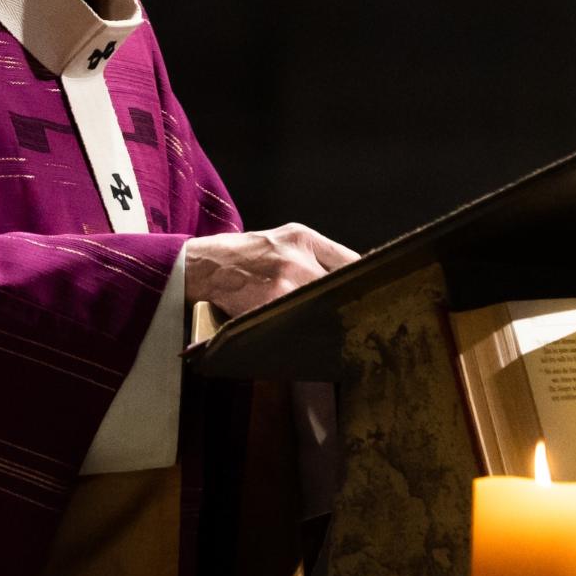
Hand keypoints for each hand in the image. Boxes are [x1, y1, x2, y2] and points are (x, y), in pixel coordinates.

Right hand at [180, 222, 360, 317]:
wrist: (202, 266)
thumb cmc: (245, 255)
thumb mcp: (282, 240)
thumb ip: (315, 255)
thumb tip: (351, 278)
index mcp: (303, 238)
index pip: (352, 261)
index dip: (364, 282)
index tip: (373, 295)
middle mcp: (296, 257)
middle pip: (340, 287)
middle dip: (348, 304)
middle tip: (357, 320)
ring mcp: (283, 283)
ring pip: (321, 307)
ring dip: (328, 321)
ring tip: (334, 332)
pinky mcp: (267, 306)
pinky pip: (296, 323)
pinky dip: (303, 331)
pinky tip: (306, 338)